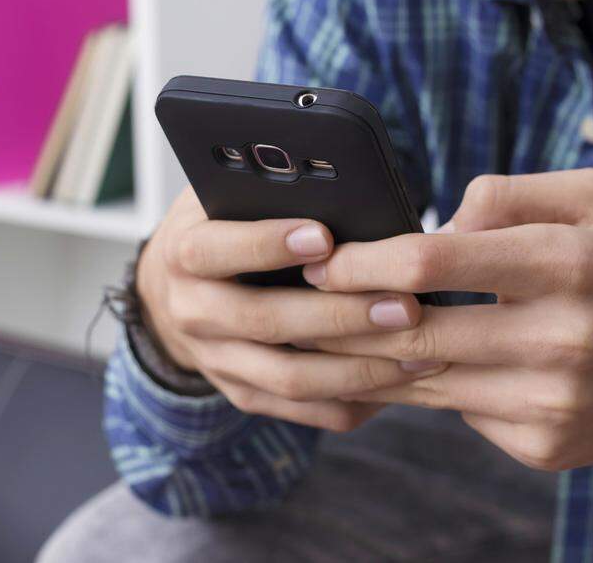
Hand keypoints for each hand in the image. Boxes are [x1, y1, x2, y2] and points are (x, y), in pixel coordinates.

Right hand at [134, 187, 445, 431]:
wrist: (172, 292)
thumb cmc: (223, 224)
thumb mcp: (228, 195)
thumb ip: (267, 190)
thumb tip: (339, 182)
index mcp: (184, 254)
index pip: (218, 250)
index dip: (268, 244)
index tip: (325, 235)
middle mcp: (193, 312)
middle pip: (266, 321)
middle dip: (339, 316)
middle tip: (404, 306)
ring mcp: (217, 361)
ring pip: (289, 378)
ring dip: (358, 369)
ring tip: (419, 354)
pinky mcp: (243, 394)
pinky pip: (302, 410)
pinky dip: (352, 401)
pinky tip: (399, 384)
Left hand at [303, 170, 592, 471]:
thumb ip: (508, 194)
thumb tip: (434, 223)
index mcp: (568, 264)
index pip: (434, 262)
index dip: (364, 261)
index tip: (323, 259)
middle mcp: (559, 339)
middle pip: (414, 332)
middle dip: (343, 317)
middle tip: (302, 300)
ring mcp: (549, 403)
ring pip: (424, 381)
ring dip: (367, 359)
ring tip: (325, 336)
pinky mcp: (542, 446)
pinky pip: (458, 412)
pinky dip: (425, 387)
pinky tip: (402, 368)